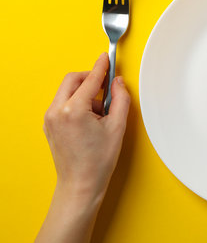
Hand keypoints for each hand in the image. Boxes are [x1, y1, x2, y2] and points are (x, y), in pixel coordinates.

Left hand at [43, 53, 130, 201]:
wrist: (81, 184)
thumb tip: (118, 84)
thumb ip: (121, 99)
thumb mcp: (118, 127)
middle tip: (106, 87)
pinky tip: (90, 119)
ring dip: (84, 93)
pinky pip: (62, 103)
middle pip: (72, 80)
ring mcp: (50, 119)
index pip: (90, 80)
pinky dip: (76, 103)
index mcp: (73, 110)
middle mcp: (56, 111)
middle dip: (90, 79)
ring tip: (100, 113)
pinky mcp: (49, 125)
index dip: (101, 67)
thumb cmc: (98, 160)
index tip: (106, 58)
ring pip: (67, 91)